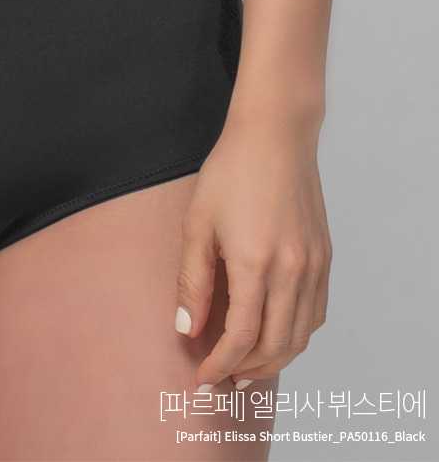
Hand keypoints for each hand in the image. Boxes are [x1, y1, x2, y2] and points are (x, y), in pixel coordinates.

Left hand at [174, 115, 331, 390]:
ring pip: (300, 336)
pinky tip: (275, 333)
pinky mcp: (324, 257)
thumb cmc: (231, 171)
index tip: (202, 376)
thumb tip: (187, 328)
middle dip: (246, 370)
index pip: (240, 337)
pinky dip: (296, 335)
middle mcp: (292, 270)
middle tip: (221, 376)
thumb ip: (192, 281)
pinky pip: (316, 313)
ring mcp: (313, 265)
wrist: (275, 135)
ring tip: (245, 364)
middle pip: (274, 346)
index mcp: (256, 263)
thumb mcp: (197, 223)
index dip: (219, 364)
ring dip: (273, 359)